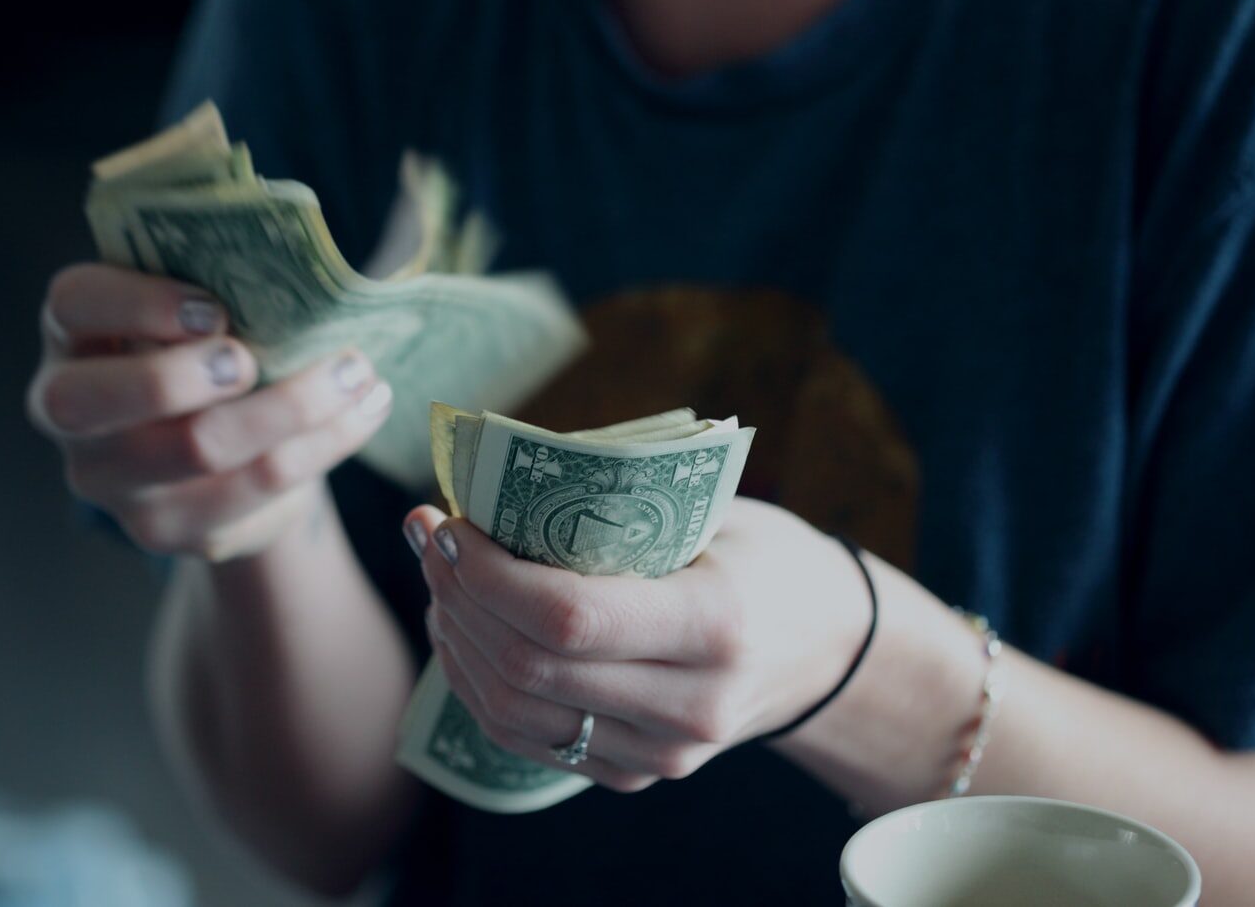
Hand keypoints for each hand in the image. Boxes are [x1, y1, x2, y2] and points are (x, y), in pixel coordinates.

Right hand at [27, 263, 392, 559]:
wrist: (228, 457)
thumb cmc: (212, 353)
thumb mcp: (201, 312)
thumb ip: (221, 283)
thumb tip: (301, 262)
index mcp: (74, 335)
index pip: (73, 304)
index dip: (136, 303)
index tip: (212, 308)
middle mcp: (70, 412)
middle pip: (94, 400)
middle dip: (180, 375)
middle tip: (251, 359)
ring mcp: (114, 480)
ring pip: (196, 447)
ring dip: (291, 405)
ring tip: (356, 372)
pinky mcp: (171, 528)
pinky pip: (256, 487)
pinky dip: (324, 442)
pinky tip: (366, 408)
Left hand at [408, 497, 871, 792]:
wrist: (826, 648)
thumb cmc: (765, 557)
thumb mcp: (715, 512)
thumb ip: (619, 505)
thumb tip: (496, 481)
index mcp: (716, 624)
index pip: (569, 617)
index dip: (488, 574)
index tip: (450, 523)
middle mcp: (690, 705)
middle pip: (528, 668)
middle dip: (457, 597)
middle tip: (429, 536)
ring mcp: (663, 753)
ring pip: (514, 712)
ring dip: (456, 640)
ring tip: (439, 578)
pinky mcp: (637, 773)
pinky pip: (528, 739)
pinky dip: (479, 683)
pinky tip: (463, 629)